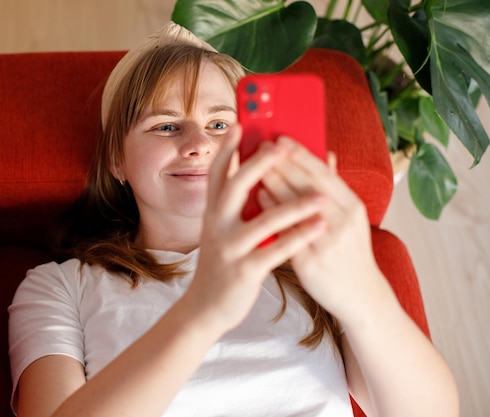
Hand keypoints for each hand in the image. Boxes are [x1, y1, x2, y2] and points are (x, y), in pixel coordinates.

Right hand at [183, 128, 327, 334]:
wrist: (207, 307)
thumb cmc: (224, 262)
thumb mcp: (223, 231)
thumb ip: (238, 206)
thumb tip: (263, 177)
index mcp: (213, 213)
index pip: (218, 174)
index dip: (227, 149)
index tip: (239, 126)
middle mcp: (216, 226)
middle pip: (235, 188)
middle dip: (258, 165)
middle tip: (280, 146)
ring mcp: (229, 248)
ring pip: (262, 221)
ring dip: (292, 205)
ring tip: (319, 196)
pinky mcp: (244, 271)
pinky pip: (275, 251)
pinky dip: (298, 237)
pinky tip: (320, 227)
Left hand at [258, 137, 384, 322]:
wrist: (360, 296)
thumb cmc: (350, 251)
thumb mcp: (352, 218)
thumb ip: (335, 187)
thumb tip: (326, 154)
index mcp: (353, 207)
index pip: (323, 173)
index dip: (300, 153)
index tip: (280, 137)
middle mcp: (342, 223)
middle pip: (306, 186)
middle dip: (280, 163)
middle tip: (260, 145)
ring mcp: (326, 244)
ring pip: (294, 207)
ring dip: (272, 182)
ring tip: (252, 165)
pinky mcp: (310, 264)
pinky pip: (285, 233)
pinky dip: (271, 212)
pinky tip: (257, 197)